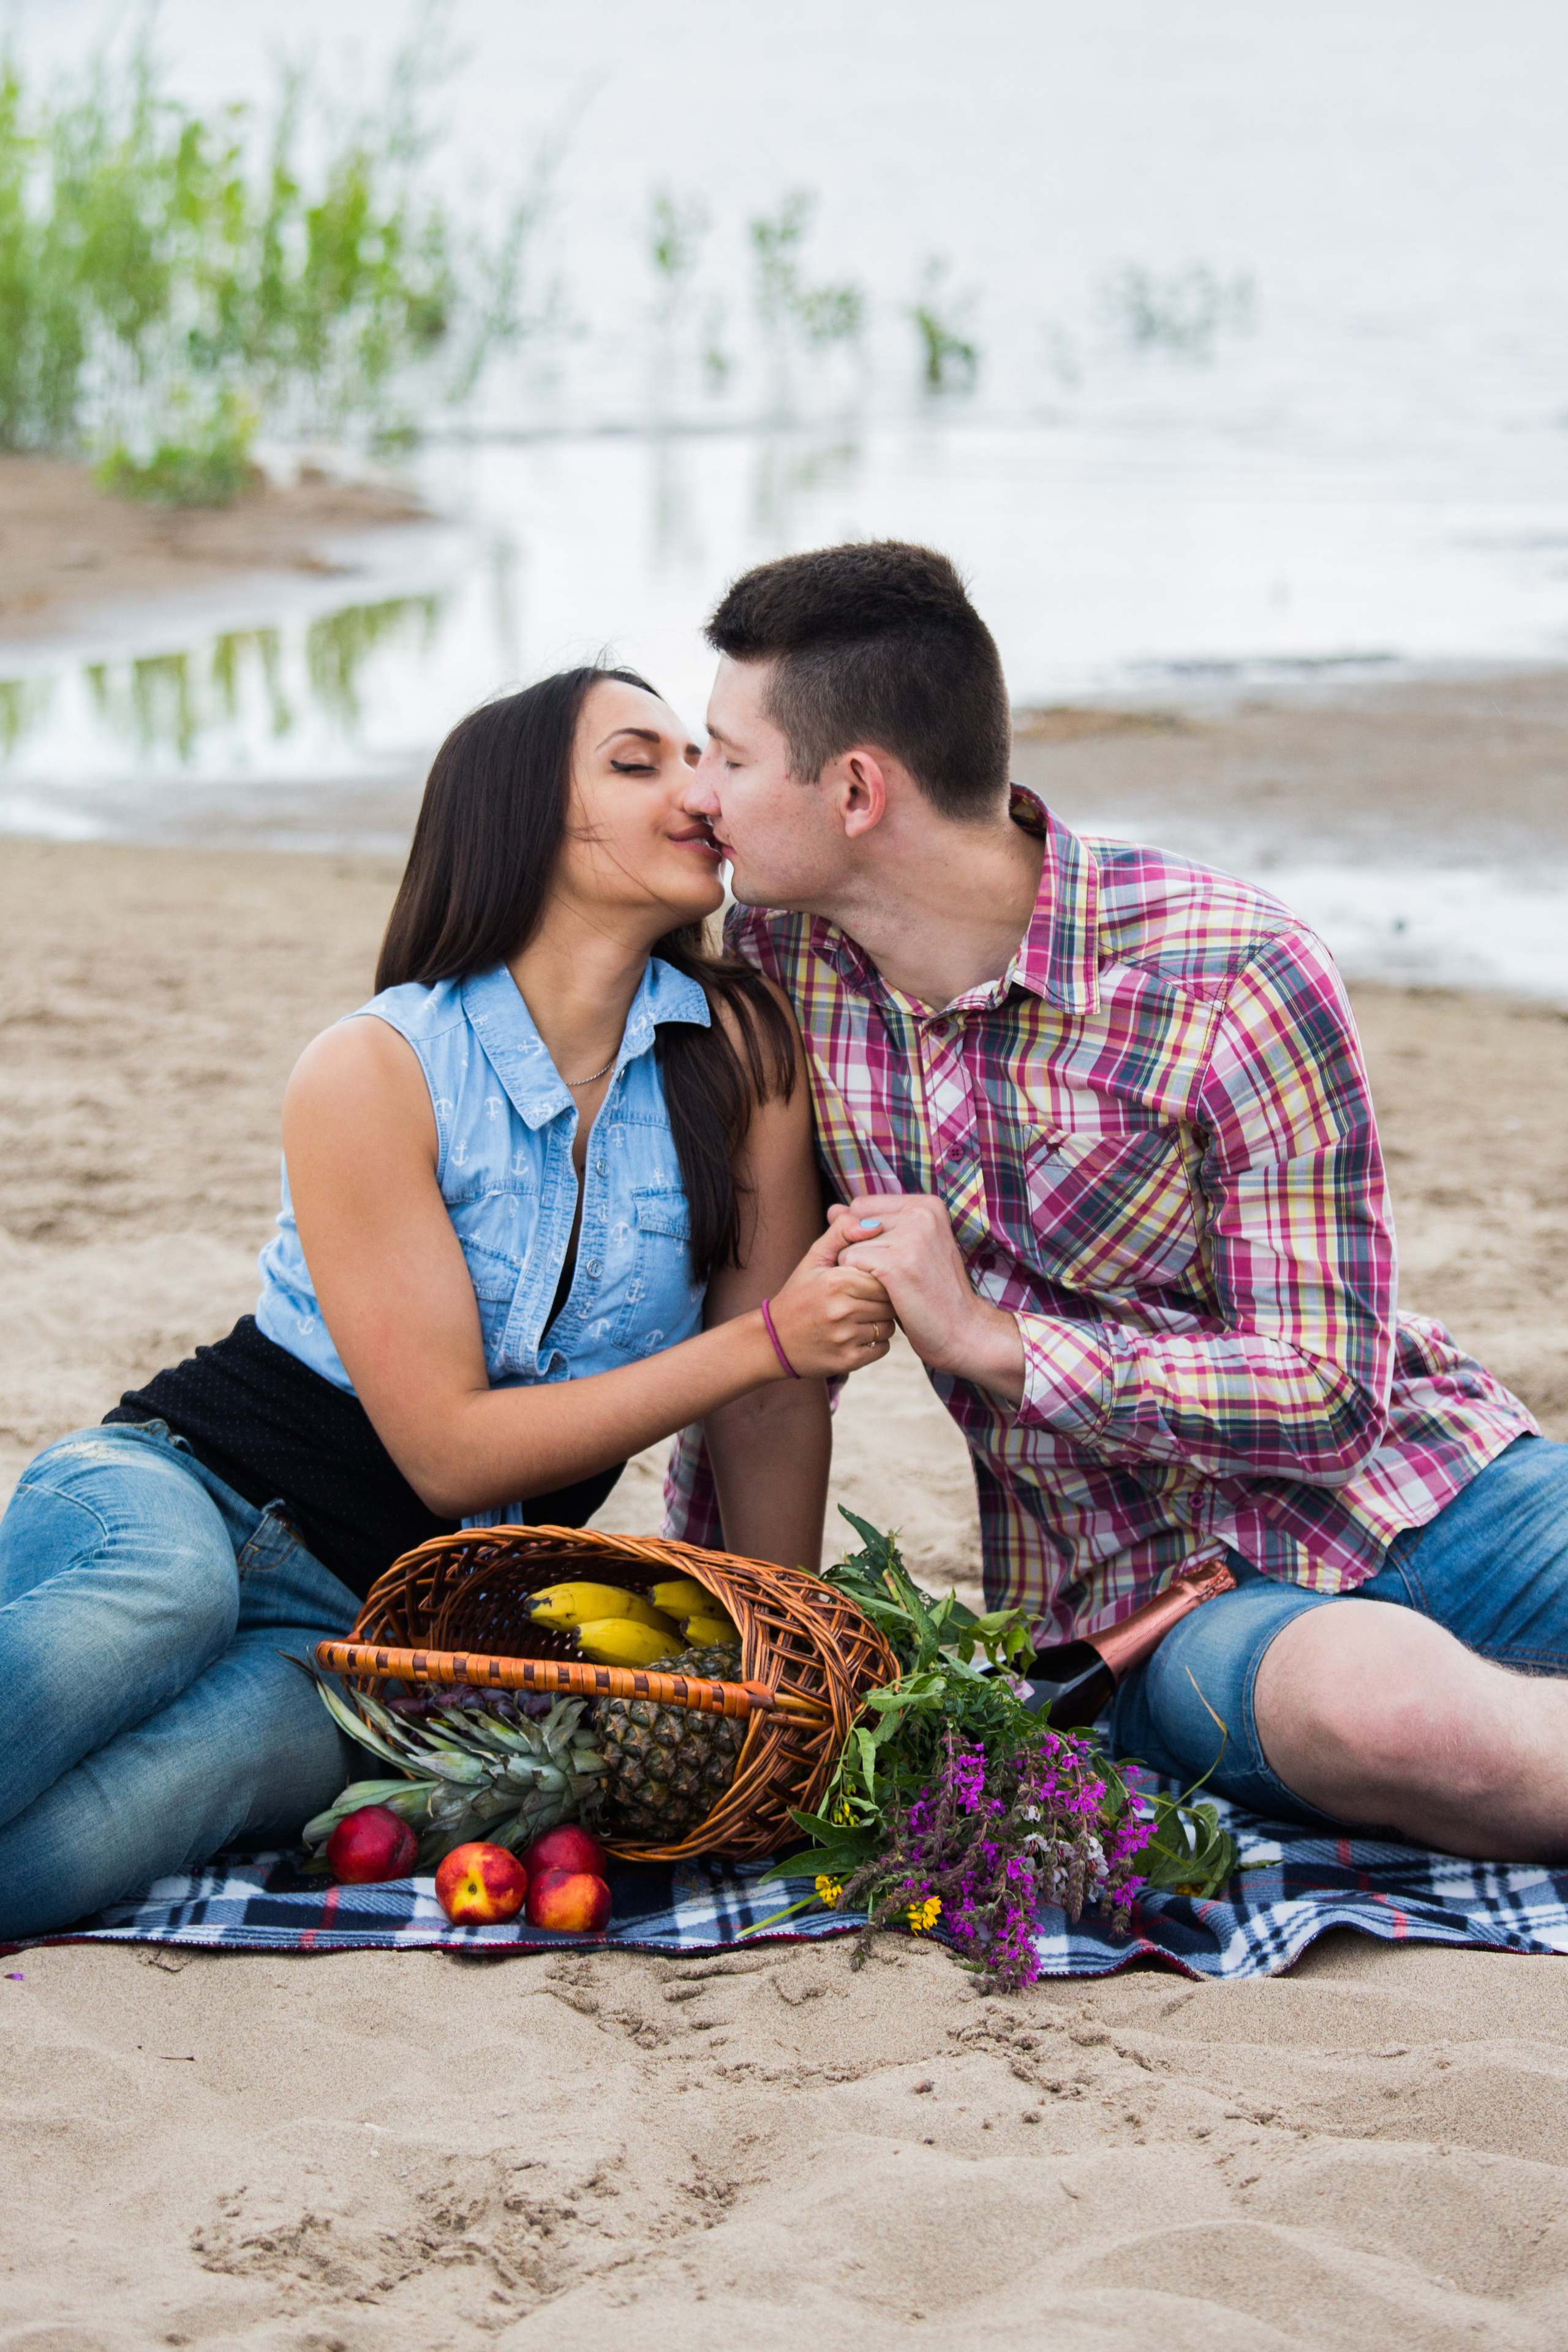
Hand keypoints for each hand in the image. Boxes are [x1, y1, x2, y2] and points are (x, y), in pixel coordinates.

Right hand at [762, 1227, 894, 1379]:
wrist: (772, 1340)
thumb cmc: (798, 1295)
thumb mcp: (814, 1258)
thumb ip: (842, 1232)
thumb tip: (875, 1224)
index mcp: (837, 1281)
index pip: (884, 1278)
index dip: (881, 1280)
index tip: (868, 1284)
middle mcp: (842, 1310)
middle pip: (889, 1303)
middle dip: (882, 1302)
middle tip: (865, 1303)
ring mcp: (845, 1337)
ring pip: (889, 1327)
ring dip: (880, 1323)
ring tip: (859, 1319)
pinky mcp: (848, 1360)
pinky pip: (882, 1348)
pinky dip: (875, 1344)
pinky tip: (855, 1336)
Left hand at [826, 1194, 1025, 1402]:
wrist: (964, 1332)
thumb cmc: (932, 1294)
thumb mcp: (907, 1250)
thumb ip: (871, 1227)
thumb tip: (832, 1210)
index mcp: (927, 1205)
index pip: (862, 1206)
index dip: (862, 1237)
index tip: (888, 1260)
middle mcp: (920, 1213)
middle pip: (852, 1223)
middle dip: (859, 1252)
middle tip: (892, 1277)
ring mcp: (910, 1236)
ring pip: (848, 1244)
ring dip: (859, 1271)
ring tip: (892, 1287)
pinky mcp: (896, 1263)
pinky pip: (849, 1261)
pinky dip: (857, 1283)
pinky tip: (884, 1295)